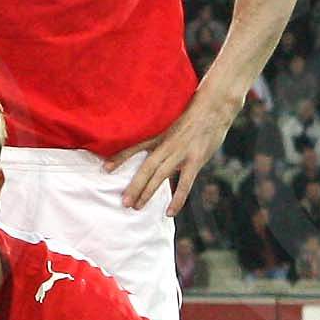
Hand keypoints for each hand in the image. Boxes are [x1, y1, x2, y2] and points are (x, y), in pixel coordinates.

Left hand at [119, 96, 235, 214]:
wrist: (214, 107)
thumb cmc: (192, 114)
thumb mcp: (171, 121)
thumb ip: (161, 136)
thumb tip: (152, 148)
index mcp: (158, 134)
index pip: (134, 147)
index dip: (120, 157)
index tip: (105, 169)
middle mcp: (166, 145)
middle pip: (145, 168)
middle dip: (133, 186)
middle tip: (123, 202)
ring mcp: (181, 153)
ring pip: (160, 177)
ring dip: (148, 193)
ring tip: (137, 207)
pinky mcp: (196, 160)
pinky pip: (185, 184)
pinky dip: (177, 199)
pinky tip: (170, 212)